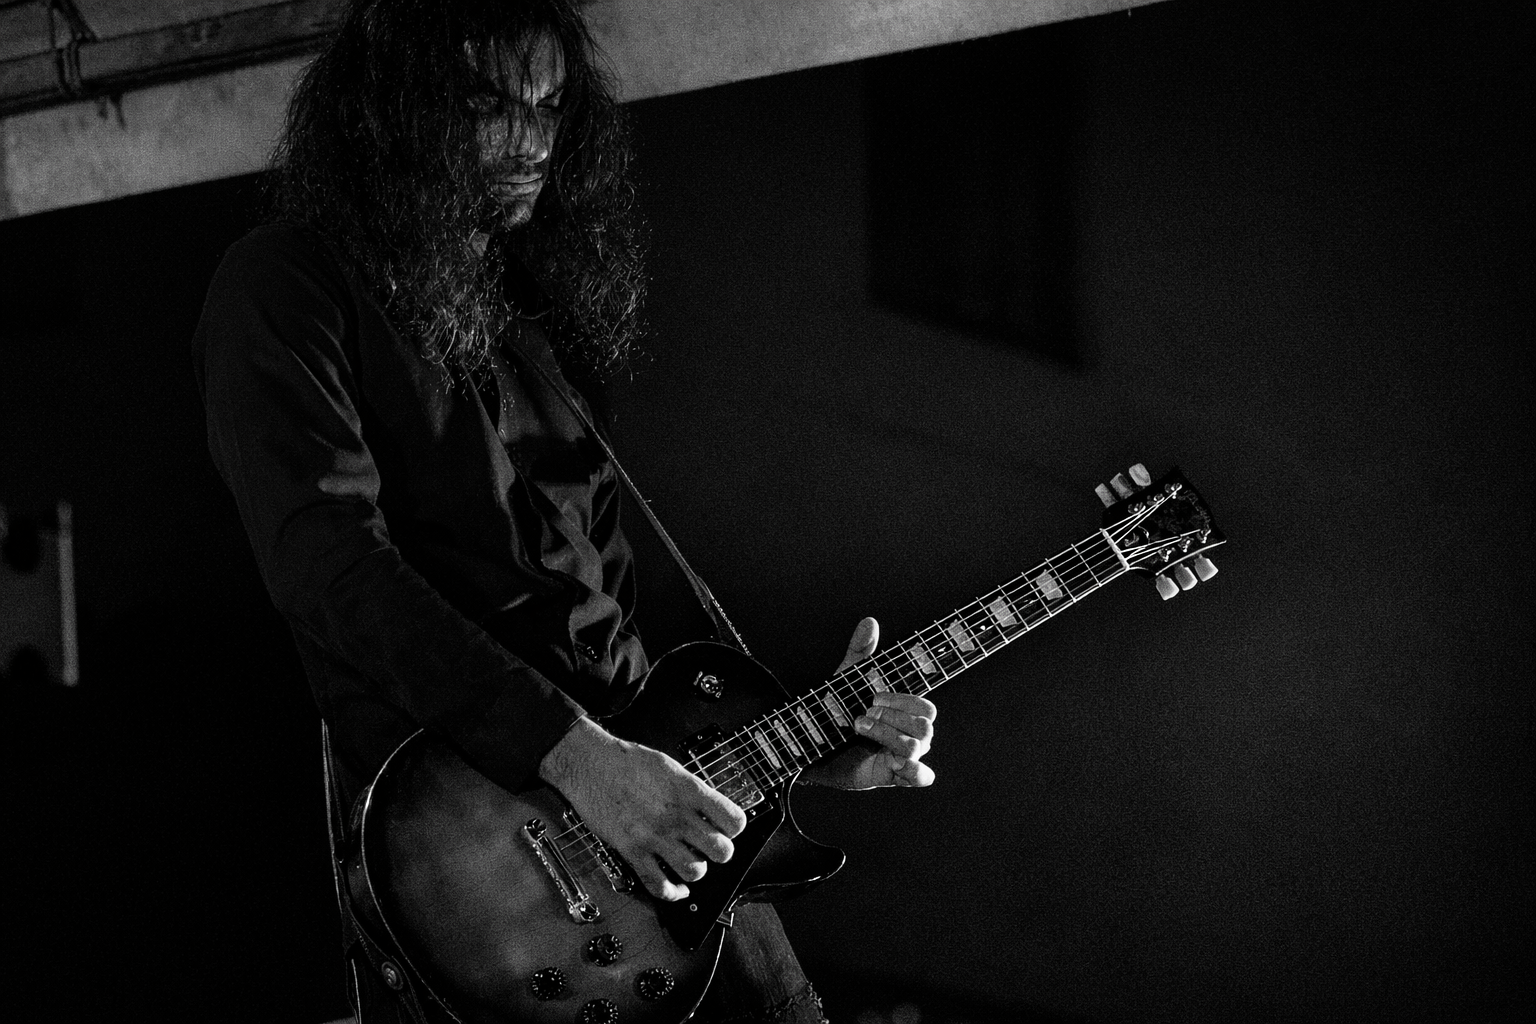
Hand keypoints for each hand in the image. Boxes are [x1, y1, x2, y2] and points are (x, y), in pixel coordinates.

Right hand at [538, 718, 746, 900]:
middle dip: (720, 852)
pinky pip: (658, 885)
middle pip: (720, 851)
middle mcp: (676, 816)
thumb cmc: (627, 761)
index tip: (727, 827)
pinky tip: (676, 889)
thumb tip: (709, 809)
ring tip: (690, 861)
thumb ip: (692, 790)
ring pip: (694, 871)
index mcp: (689, 791)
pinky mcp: (632, 851)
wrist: (590, 764)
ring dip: (696, 870)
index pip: (733, 820)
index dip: (734, 827)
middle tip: (711, 847)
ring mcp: (654, 836)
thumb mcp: (671, 767)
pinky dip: (672, 893)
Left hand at [800, 617, 937, 789]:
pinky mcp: (892, 776)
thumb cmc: (835, 709)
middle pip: (925, 726)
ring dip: (887, 735)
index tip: (874, 697)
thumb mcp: (846, 680)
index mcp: (904, 712)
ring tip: (859, 728)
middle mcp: (909, 734)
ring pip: (917, 746)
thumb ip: (859, 652)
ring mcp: (903, 756)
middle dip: (892, 717)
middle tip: (862, 714)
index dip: (902, 701)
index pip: (925, 707)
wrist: (811, 743)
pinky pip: (921, 777)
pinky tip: (893, 761)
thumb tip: (870, 621)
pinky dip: (914, 770)